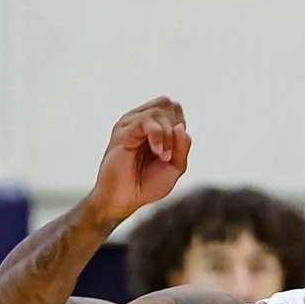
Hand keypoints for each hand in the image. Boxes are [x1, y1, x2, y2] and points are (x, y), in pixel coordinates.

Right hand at [91, 97, 190, 221]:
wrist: (125, 199)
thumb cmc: (147, 184)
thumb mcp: (175, 167)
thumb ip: (183, 147)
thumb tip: (181, 126)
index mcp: (152, 126)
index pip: (172, 108)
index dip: (180, 125)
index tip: (175, 151)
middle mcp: (139, 121)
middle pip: (166, 104)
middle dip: (175, 126)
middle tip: (170, 153)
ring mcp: (129, 124)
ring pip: (158, 110)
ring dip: (168, 135)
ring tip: (164, 156)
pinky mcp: (122, 132)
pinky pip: (145, 121)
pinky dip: (158, 135)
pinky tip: (159, 152)